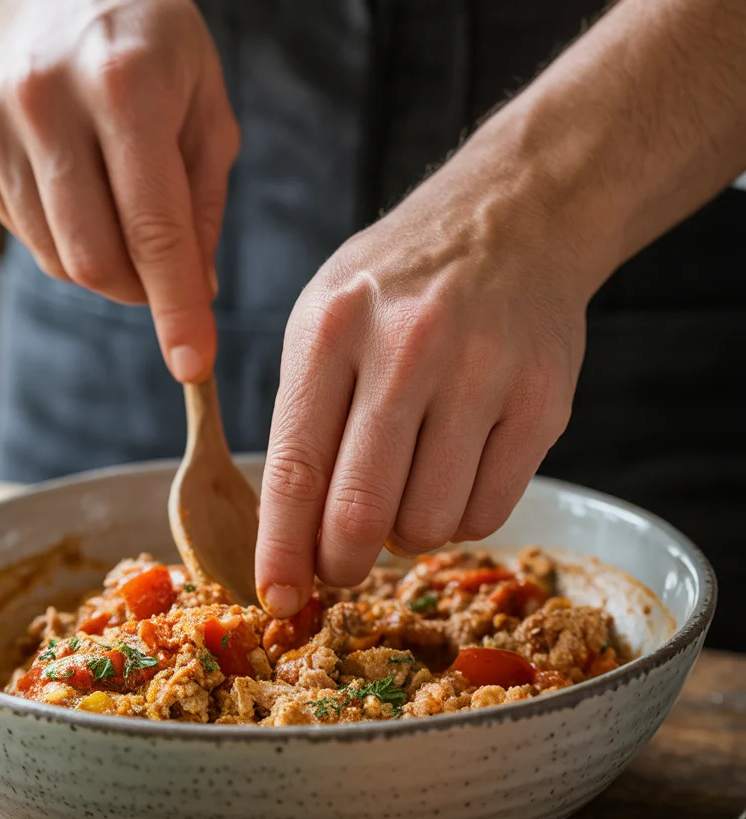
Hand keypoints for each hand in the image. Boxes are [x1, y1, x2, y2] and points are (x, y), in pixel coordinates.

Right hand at [0, 0, 237, 381]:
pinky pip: (28, 234)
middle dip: (140, 293)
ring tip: (126, 217)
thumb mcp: (208, 110)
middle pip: (93, 260)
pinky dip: (67, 238)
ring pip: (58, 258)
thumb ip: (204, 206)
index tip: (194, 365)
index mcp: (126, 88)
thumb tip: (197, 294)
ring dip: (105, 268)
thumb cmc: (154, 46)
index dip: (176, 308)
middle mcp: (51, 104)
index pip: (154, 230)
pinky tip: (83, 190)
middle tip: (165, 277)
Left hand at [256, 119, 612, 616]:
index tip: (277, 598)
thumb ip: (301, 420)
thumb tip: (290, 535)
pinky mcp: (542, 402)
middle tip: (339, 568)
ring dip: (405, 536)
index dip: (281, 550)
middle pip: (360, 510)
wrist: (511, 220)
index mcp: (332, 331)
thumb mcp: (323, 320)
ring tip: (404, 493)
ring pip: (428, 524)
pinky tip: (450, 477)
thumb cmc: (399, 286)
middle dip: (340, 563)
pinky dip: (458, 519)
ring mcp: (483, 375)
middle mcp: (408, 350)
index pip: (295, 469)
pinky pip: (488, 513)